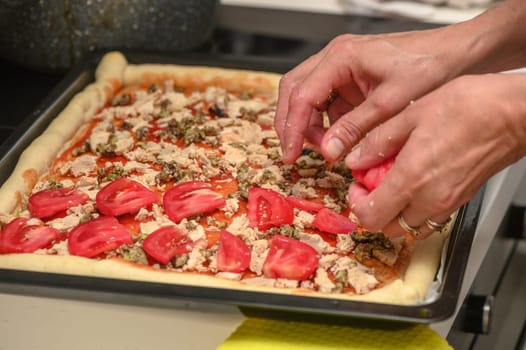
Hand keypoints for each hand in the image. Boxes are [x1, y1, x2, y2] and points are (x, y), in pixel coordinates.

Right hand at [274, 30, 460, 163]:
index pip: (302, 95)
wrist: (456, 55)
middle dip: (291, 123)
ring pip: (306, 96)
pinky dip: (326, 121)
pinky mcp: (349, 79)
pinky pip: (326, 101)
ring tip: (324, 146)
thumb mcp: (390, 103)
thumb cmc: (429, 66)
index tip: (290, 153)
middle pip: (294, 90)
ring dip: (308, 123)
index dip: (293, 128)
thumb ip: (355, 128)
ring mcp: (341, 67)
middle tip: (293, 152)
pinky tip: (337, 136)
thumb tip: (328, 150)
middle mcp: (335, 57)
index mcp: (342, 56)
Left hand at [346, 73, 525, 238]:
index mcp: (412, 179)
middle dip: (373, 210)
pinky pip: (430, 218)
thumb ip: (378, 142)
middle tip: (371, 183)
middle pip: (388, 228)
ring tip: (393, 183)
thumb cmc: (471, 107)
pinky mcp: (461, 200)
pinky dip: (415, 209)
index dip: (356, 205)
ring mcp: (448, 203)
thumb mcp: (411, 114)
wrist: (515, 113)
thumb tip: (356, 160)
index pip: (370, 217)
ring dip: (394, 212)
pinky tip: (415, 181)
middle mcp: (430, 199)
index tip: (357, 184)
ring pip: (410, 228)